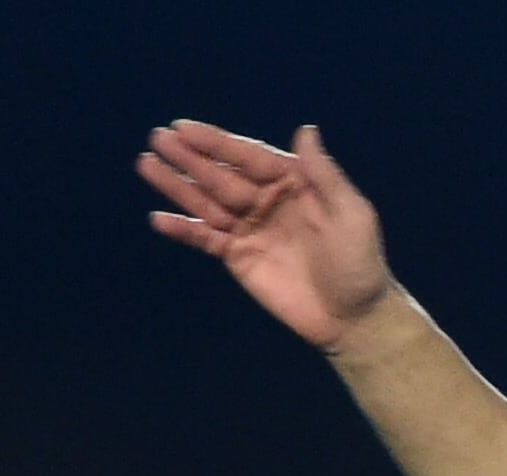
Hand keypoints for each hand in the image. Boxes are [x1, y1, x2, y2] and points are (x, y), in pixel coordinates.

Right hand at [140, 119, 398, 349]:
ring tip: (146, 164)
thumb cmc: (361, 262)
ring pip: (206, 202)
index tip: (184, 127)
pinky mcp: (239, 257)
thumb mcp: (351, 213)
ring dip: (177, 185)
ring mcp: (250, 228)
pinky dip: (182, 230)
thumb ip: (324, 173)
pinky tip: (158, 218)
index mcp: (293, 183)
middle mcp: (267, 200)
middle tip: (157, 138)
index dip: (217, 142)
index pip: (249, 156)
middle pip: (221, 175)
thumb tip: (306, 129)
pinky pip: (205, 239)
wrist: (354, 317)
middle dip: (189, 157)